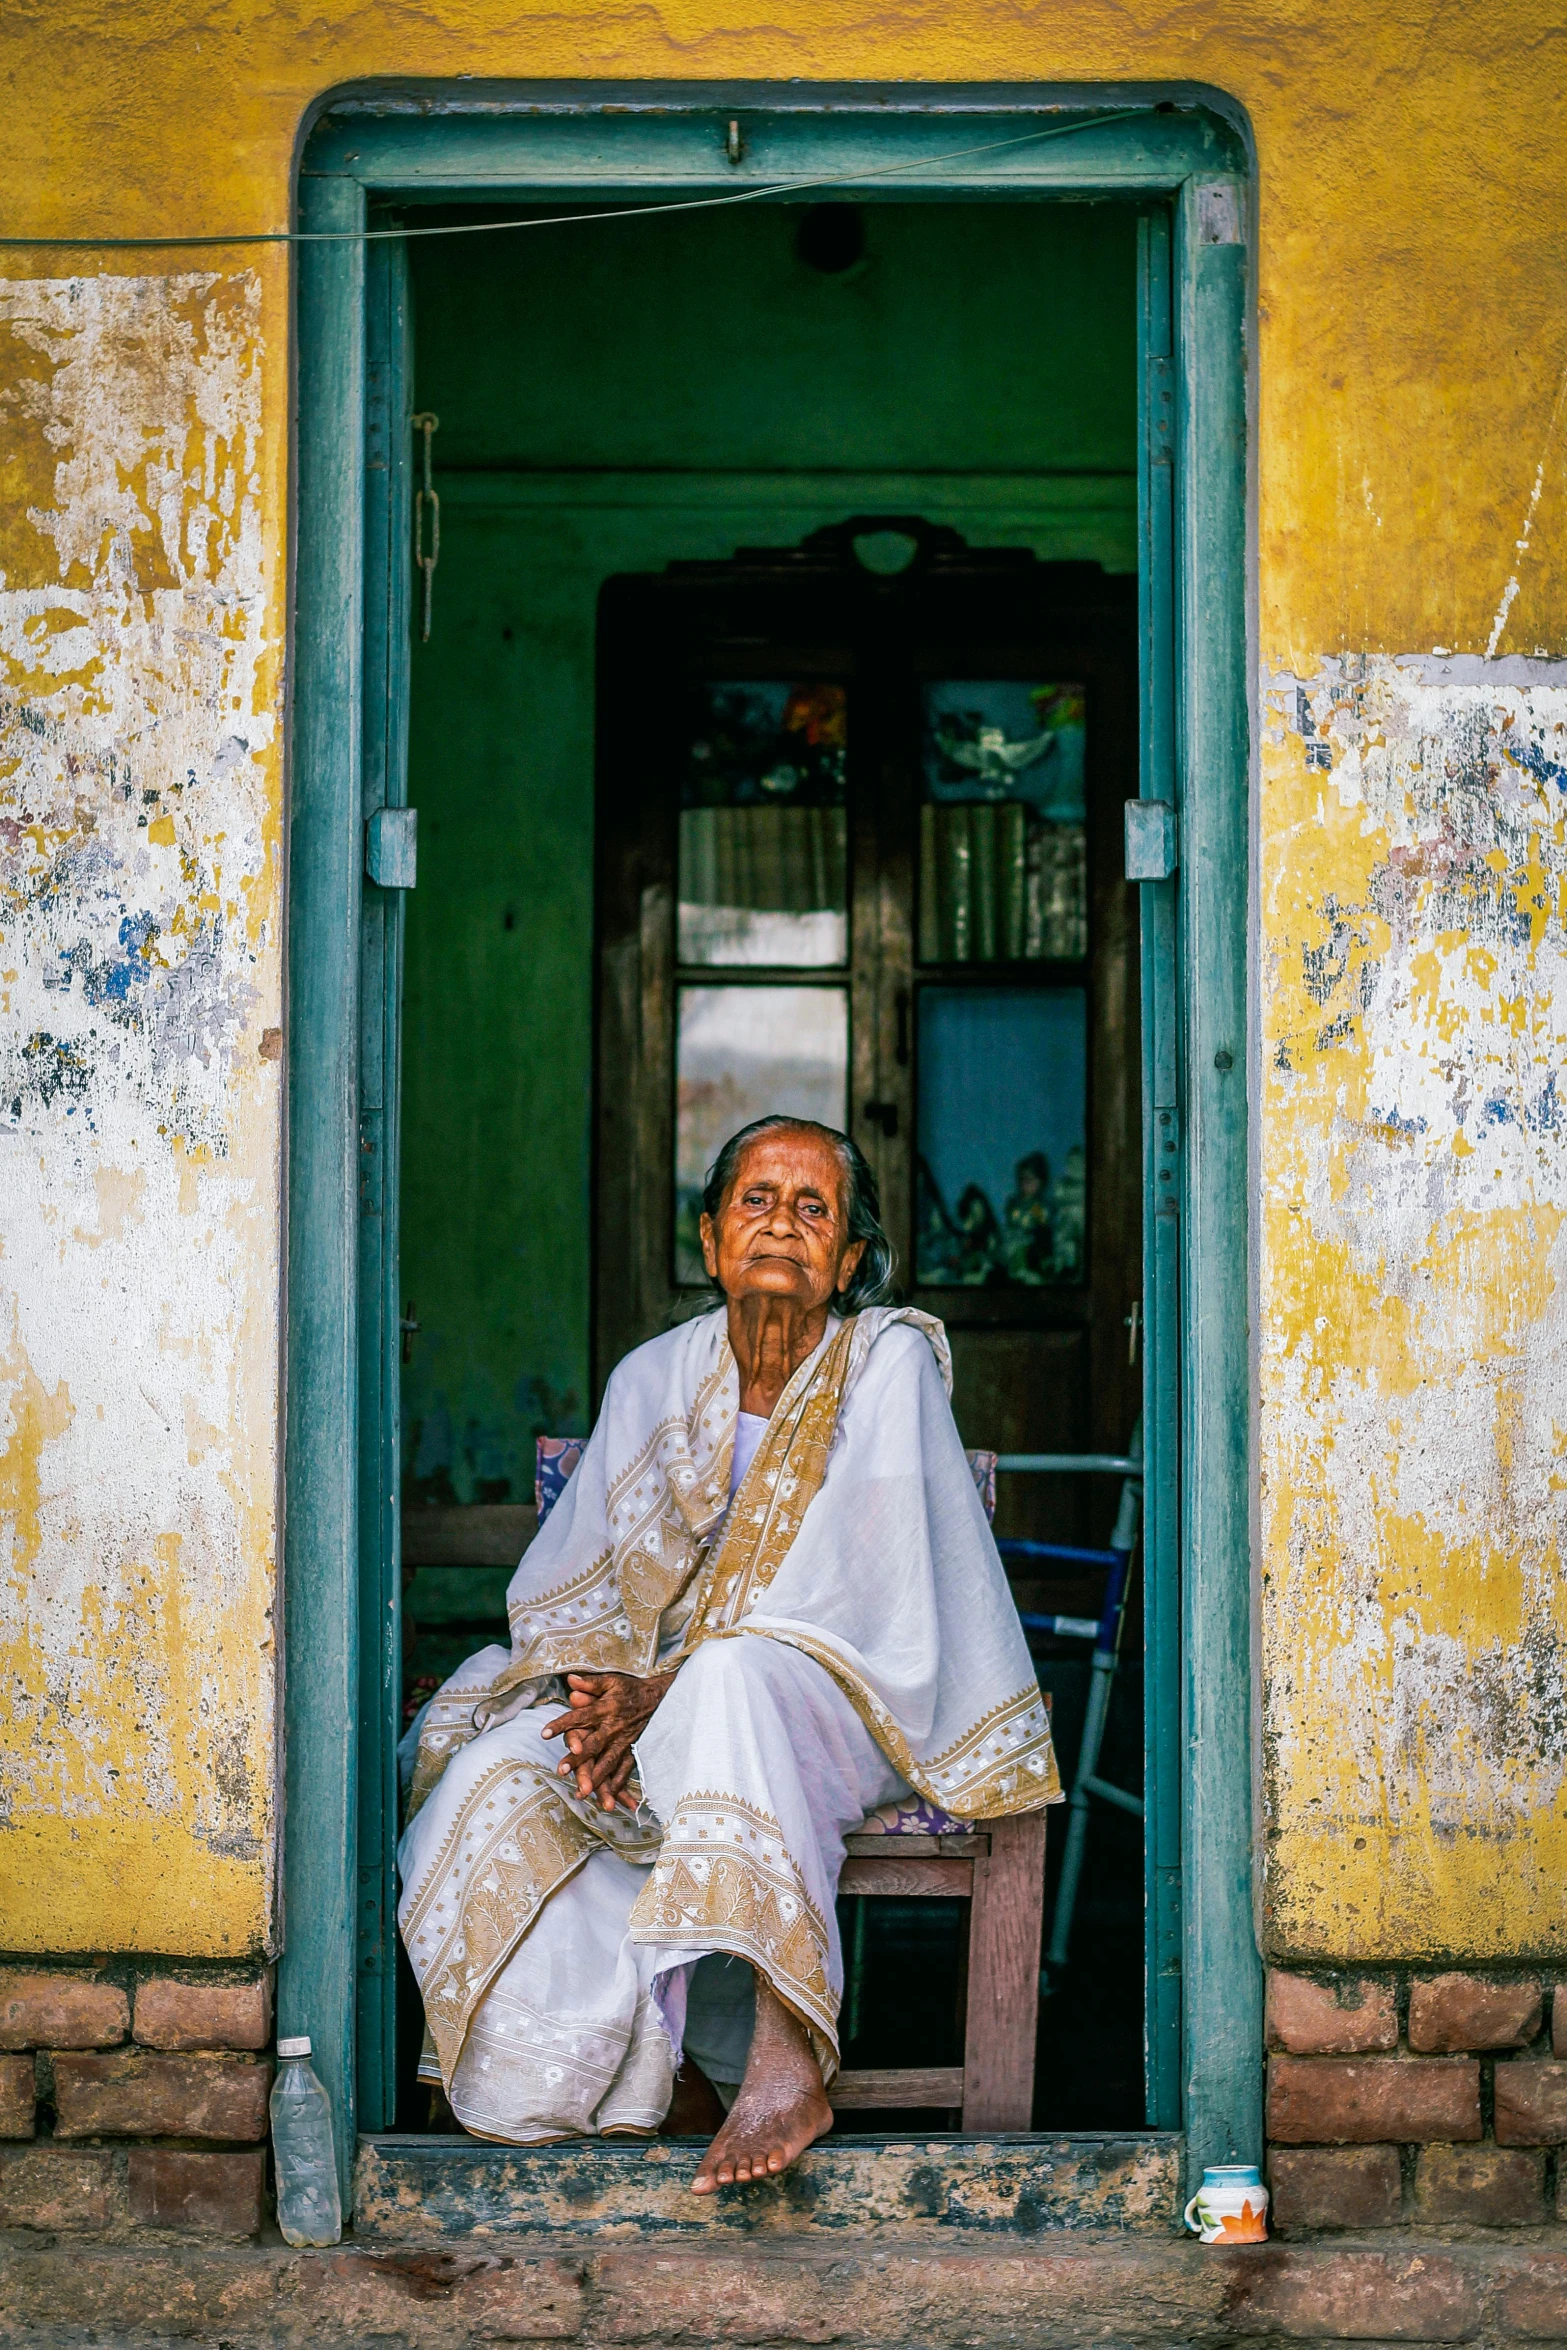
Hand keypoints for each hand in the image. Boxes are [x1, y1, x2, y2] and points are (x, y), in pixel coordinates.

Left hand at [541, 1670, 674, 1812]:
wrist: (659, 1698)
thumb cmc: (630, 1689)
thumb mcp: (611, 1680)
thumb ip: (590, 1684)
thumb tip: (570, 1680)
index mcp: (605, 1709)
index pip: (579, 1717)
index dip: (562, 1724)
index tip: (544, 1733)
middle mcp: (613, 1728)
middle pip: (593, 1745)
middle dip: (578, 1759)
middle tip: (561, 1770)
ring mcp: (624, 1741)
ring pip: (608, 1762)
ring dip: (596, 1778)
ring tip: (583, 1792)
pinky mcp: (633, 1750)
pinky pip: (625, 1769)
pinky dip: (618, 1783)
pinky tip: (609, 1798)